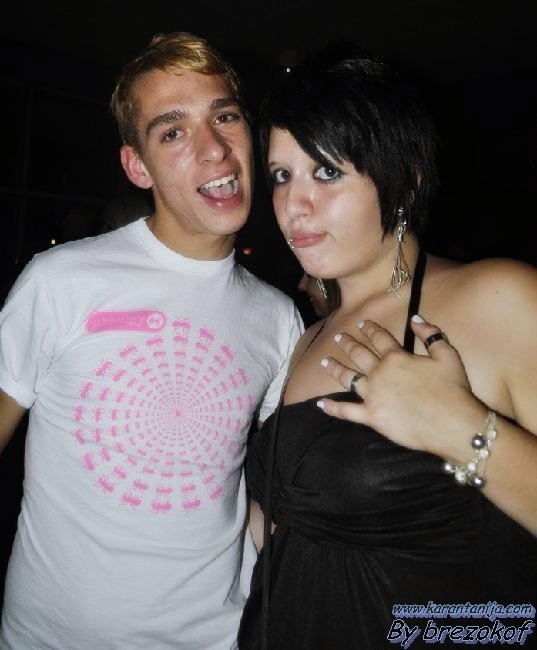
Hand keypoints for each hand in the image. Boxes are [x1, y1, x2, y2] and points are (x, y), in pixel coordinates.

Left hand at [318, 316, 483, 456]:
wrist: (453, 424)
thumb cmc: (453, 390)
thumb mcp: (447, 355)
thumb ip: (431, 334)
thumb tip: (416, 318)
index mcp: (397, 357)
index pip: (379, 338)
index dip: (369, 328)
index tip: (361, 323)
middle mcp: (380, 373)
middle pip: (358, 354)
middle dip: (347, 343)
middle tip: (338, 337)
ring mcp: (373, 395)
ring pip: (347, 378)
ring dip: (334, 368)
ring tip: (324, 361)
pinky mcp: (371, 417)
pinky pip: (346, 411)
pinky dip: (332, 408)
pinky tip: (320, 404)